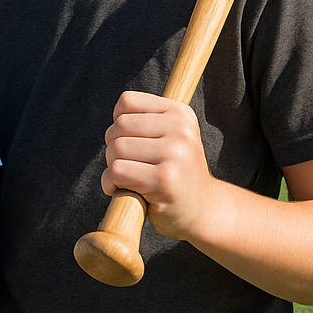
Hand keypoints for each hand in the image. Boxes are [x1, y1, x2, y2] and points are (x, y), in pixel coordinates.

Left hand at [102, 91, 221, 240]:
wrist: (202, 211)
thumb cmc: (176, 171)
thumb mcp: (170, 136)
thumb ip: (145, 119)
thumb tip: (116, 116)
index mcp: (181, 114)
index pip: (127, 101)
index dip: (119, 124)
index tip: (133, 142)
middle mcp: (181, 130)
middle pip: (119, 126)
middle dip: (114, 147)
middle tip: (131, 165)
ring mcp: (175, 155)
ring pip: (116, 149)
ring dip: (112, 166)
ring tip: (131, 178)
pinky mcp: (163, 180)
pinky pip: (116, 172)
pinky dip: (109, 183)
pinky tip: (122, 190)